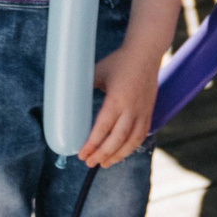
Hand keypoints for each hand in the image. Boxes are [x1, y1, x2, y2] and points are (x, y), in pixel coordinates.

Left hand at [80, 38, 162, 168]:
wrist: (146, 52)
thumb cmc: (119, 61)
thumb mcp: (97, 72)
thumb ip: (84, 87)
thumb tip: (67, 100)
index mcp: (117, 99)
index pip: (103, 128)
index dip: (92, 144)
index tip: (81, 154)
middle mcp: (132, 108)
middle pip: (117, 140)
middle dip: (102, 155)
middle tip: (89, 163)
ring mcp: (143, 110)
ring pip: (132, 141)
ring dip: (118, 156)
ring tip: (105, 164)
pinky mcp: (149, 111)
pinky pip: (142, 134)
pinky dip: (132, 147)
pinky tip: (123, 153)